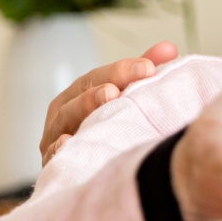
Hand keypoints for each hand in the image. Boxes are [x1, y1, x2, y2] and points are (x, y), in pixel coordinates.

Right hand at [41, 43, 179, 163]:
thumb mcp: (124, 99)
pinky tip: (68, 141)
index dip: (122, 71)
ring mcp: (54, 138)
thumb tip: (168, 48)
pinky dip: (58, 148)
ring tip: (107, 98)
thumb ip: (141, 74)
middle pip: (80, 95)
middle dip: (101, 88)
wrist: (90, 172)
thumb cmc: (109, 129)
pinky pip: (53, 155)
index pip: (99, 77)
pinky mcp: (53, 164)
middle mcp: (64, 113)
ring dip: (84, 108)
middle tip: (119, 87)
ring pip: (65, 121)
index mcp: (79, 94)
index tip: (149, 68)